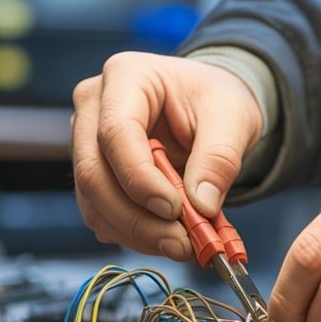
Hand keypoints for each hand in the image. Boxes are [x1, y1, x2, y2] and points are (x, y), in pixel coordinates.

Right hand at [71, 52, 262, 259]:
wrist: (208, 107)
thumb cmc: (216, 101)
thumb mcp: (234, 118)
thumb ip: (220, 158)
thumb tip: (202, 206)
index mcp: (125, 76)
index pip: (115, 133)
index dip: (140, 179)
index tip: (174, 211)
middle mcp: (93, 107)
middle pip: (94, 173)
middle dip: (136, 219)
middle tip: (181, 244)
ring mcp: (86, 142)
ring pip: (93, 202)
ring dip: (135, 234)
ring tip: (181, 246)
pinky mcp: (93, 174)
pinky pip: (101, 215)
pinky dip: (132, 235)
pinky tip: (166, 238)